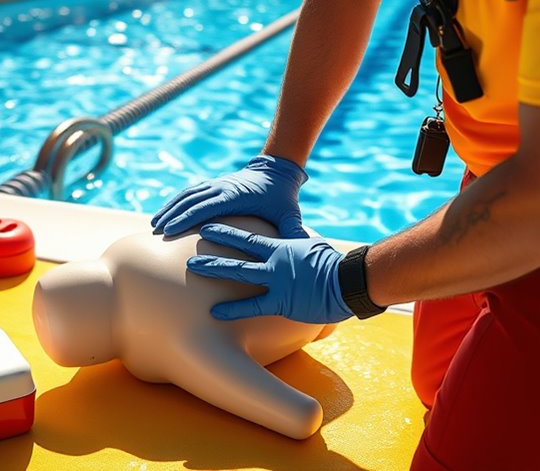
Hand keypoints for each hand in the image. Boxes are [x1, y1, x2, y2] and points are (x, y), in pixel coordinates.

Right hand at [151, 155, 308, 237]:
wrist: (278, 171)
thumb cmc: (282, 196)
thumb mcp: (289, 214)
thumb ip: (293, 231)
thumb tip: (304, 247)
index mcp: (235, 195)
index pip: (206, 207)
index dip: (186, 218)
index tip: (169, 229)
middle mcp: (222, 187)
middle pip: (191, 200)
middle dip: (172, 215)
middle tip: (155, 232)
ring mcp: (216, 184)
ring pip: (187, 195)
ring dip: (170, 208)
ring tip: (154, 224)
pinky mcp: (214, 185)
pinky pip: (190, 192)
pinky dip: (176, 202)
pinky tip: (165, 213)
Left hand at [187, 224, 351, 323]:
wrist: (348, 280)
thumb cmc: (333, 264)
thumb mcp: (312, 247)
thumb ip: (294, 245)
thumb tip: (291, 243)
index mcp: (281, 247)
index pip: (247, 237)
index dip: (225, 231)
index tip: (207, 227)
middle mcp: (274, 261)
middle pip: (237, 253)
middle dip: (213, 250)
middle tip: (190, 250)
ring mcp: (276, 280)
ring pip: (239, 273)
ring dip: (215, 269)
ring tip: (194, 269)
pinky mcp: (282, 301)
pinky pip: (252, 306)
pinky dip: (232, 310)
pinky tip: (214, 312)